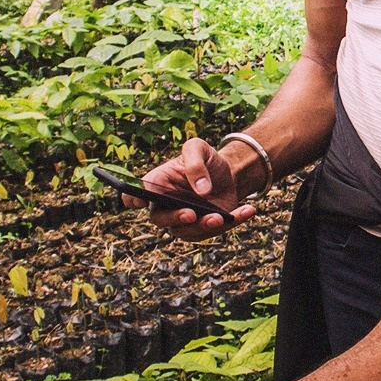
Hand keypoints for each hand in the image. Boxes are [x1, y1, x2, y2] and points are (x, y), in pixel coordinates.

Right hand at [123, 138, 253, 240]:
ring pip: (187, 231)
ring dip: (204, 226)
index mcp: (157, 184)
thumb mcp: (199, 149)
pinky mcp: (205, 227)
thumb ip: (195, 163)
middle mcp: (166, 206)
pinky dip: (233, 222)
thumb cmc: (205, 160)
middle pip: (160, 219)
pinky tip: (248, 210)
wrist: (228, 172)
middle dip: (175, 218)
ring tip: (220, 217)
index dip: (132, 199)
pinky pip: (216, 231)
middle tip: (190, 213)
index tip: (139, 201)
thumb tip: (200, 190)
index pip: (134, 195)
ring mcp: (184, 220)